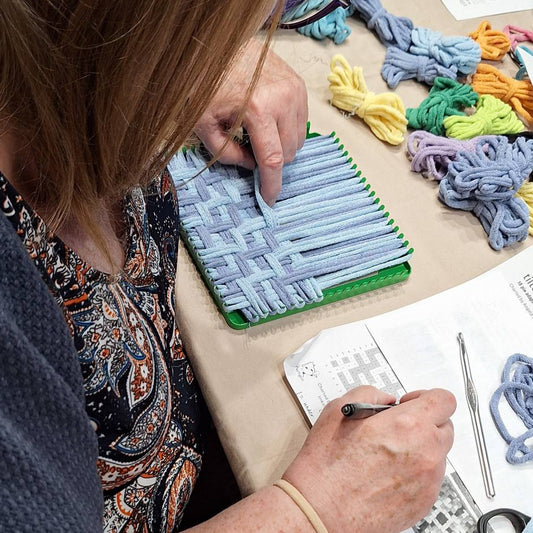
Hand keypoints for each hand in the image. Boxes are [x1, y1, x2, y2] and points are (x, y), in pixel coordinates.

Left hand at [194, 38, 307, 205]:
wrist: (218, 43)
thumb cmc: (206, 80)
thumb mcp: (205, 124)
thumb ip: (228, 154)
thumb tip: (251, 167)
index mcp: (259, 110)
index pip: (273, 160)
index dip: (272, 185)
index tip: (269, 199)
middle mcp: (284, 100)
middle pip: (289, 153)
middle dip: (271, 162)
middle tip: (250, 154)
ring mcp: (295, 90)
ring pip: (298, 139)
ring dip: (281, 146)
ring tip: (258, 136)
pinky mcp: (298, 85)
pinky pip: (301, 122)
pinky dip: (287, 130)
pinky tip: (269, 123)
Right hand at [283, 386, 455, 532]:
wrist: (320, 510)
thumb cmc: (326, 465)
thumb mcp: (338, 410)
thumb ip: (370, 394)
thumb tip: (385, 399)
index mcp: (406, 425)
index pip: (444, 400)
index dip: (426, 397)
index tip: (411, 403)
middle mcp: (425, 453)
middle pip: (446, 426)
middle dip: (425, 422)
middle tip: (398, 427)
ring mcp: (427, 481)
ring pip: (438, 454)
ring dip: (421, 448)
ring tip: (387, 453)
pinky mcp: (424, 503)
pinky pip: (430, 478)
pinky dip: (415, 472)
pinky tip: (387, 473)